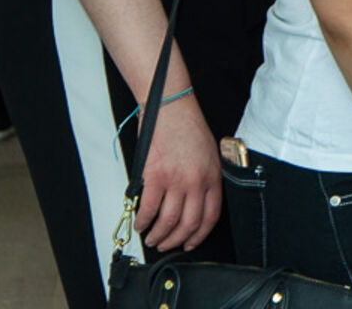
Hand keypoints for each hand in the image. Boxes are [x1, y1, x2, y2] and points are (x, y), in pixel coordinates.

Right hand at [135, 92, 221, 252]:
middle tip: (165, 244)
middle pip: (189, 223)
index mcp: (212, 176)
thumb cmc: (187, 126)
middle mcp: (197, 181)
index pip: (210, 216)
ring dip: (158, 235)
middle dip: (175, 240)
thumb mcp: (209, 153)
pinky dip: (142, 221)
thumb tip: (193, 203)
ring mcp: (177, 180)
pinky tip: (139, 223)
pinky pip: (149, 209)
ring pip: (169, 221)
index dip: (199, 235)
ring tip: (151, 237)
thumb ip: (205, 178)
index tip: (189, 243)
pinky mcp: (156, 176)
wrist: (171, 107)